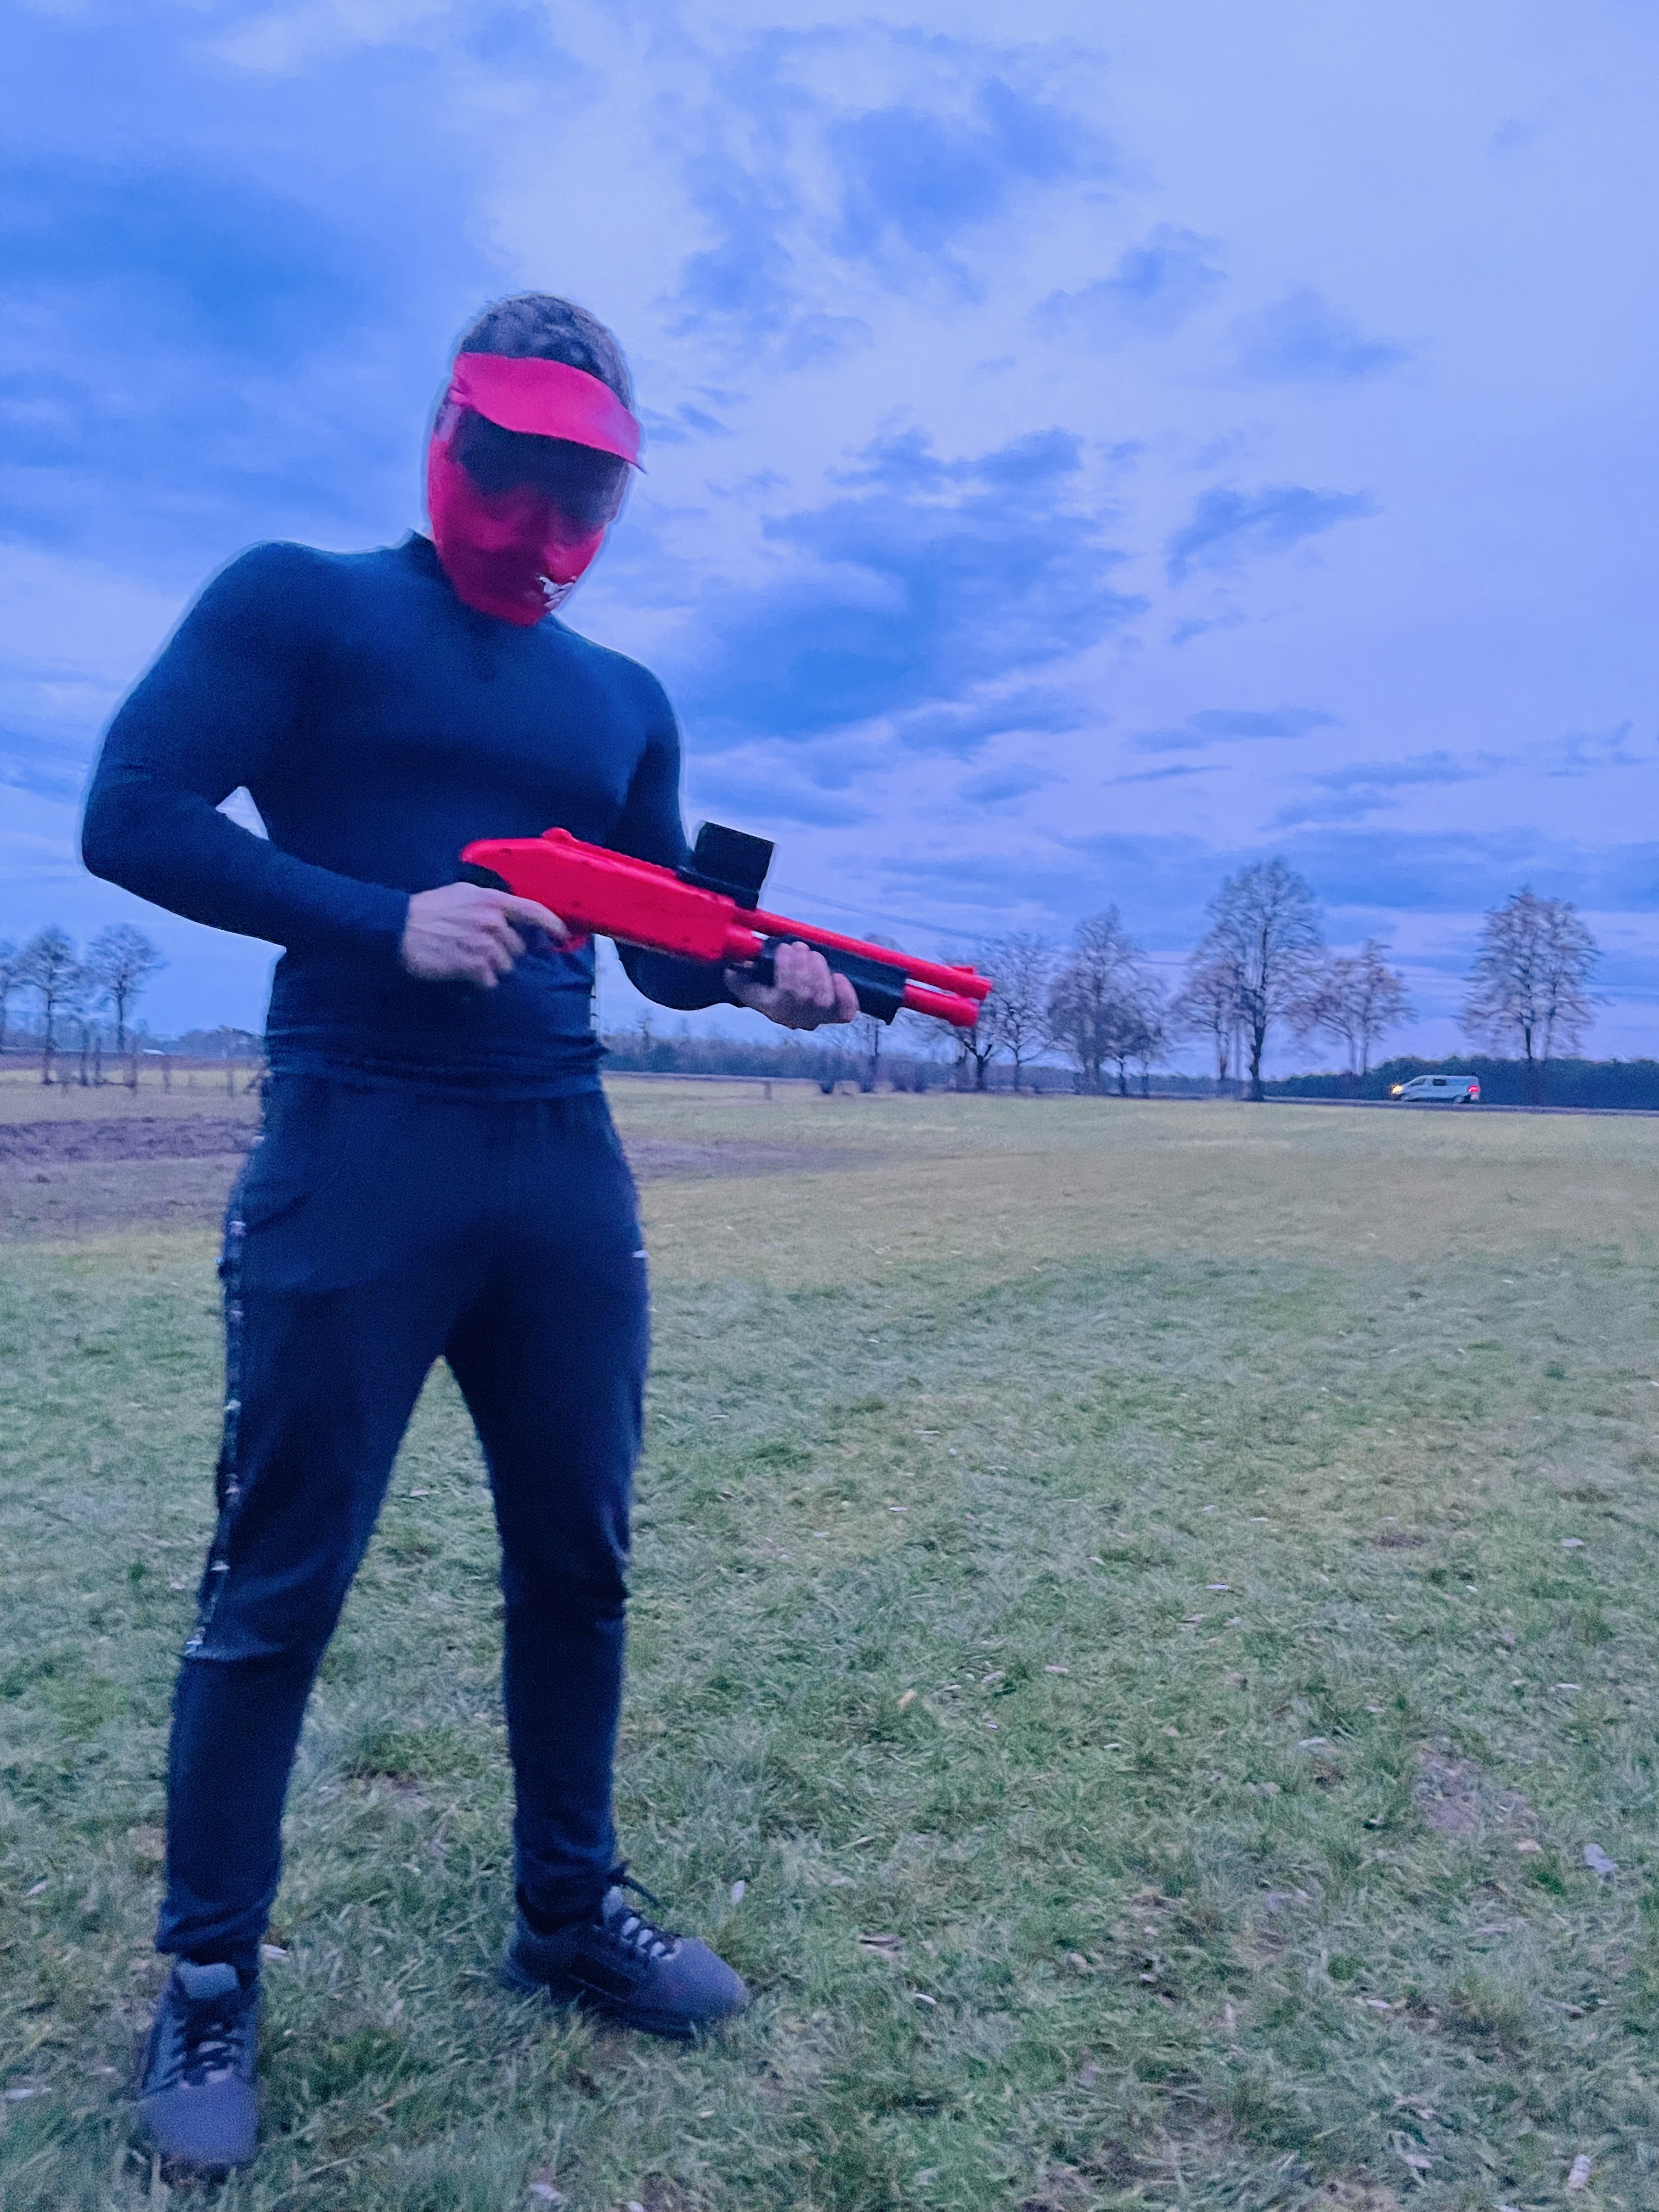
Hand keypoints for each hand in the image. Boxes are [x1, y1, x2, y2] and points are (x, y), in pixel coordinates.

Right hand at [400, 882, 566, 986]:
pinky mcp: (473, 966)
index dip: (552, 925)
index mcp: (492, 900)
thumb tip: (513, 917)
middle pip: (518, 947)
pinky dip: (479, 981)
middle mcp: (493, 920)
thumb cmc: (429, 910)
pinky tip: (461, 971)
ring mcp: (484, 944)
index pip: (534, 911)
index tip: (561, 937)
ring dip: (490, 968)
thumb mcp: (463, 895)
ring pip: (505, 966)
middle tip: (479, 949)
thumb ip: (491, 903)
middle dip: (504, 952)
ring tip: (466, 958)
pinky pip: (489, 981)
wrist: (399, 928)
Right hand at [727, 940, 859, 1029]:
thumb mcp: (744, 978)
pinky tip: (838, 976)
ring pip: (825, 1001)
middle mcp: (796, 1019)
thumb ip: (738, 973)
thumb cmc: (760, 984)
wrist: (775, 1000)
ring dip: (820, 972)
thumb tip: (736, 965)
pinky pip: (846, 1011)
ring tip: (813, 955)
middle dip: (805, 967)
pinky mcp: (835, 1014)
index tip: (784, 948)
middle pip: (807, 997)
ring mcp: (818, 1018)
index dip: (789, 970)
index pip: (786, 996)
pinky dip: (846, 994)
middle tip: (800, 947)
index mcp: (773, 1009)